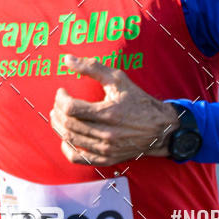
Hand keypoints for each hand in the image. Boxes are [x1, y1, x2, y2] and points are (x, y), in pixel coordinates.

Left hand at [49, 55, 179, 165]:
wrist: (161, 129)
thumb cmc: (139, 101)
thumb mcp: (119, 79)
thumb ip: (92, 68)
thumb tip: (67, 59)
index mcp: (109, 113)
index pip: (72, 108)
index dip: (61, 98)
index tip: (62, 91)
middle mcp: (106, 133)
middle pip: (68, 124)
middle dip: (57, 111)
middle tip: (58, 102)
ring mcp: (106, 148)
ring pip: (70, 139)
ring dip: (58, 127)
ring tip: (58, 116)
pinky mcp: (107, 159)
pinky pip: (79, 159)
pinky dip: (67, 149)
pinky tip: (66, 138)